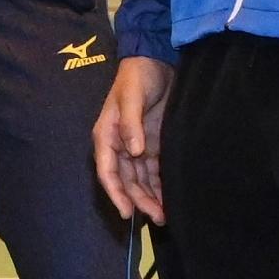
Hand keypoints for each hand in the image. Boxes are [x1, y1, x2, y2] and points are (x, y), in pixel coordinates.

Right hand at [95, 55, 171, 223]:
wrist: (157, 61)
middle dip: (139, 200)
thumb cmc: (138, 77)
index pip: (108, 171)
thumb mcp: (131, 96)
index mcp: (107, 135)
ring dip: (151, 197)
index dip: (116, 193)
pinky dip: (161, 185)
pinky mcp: (154, 145)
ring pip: (141, 180)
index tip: (128, 213)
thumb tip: (134, 151)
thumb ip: (131, 124)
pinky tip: (171, 197)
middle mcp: (120, 146)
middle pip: (127, 181)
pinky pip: (156, 171)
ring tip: (165, 215)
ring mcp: (137, 147)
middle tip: (157, 217)